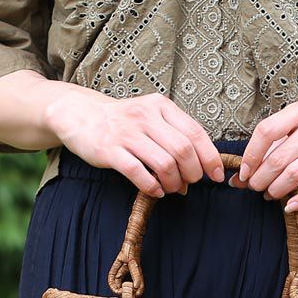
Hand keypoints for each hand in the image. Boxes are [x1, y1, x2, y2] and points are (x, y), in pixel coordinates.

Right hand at [42, 88, 225, 197]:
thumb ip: (174, 138)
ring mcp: (126, 133)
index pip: (195, 133)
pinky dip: (151, 186)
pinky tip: (155, 191)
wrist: (81, 115)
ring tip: (170, 189)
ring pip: (163, 163)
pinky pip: (137, 172)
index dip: (210, 157)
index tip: (216, 175)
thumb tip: (196, 172)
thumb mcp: (151, 117)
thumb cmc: (123, 122)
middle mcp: (145, 117)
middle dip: (192, 173)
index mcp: (161, 107)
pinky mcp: (109, 150)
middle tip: (188, 184)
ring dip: (172, 182)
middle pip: (182, 150)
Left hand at [226, 83, 297, 211]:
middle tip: (255, 188)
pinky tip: (290, 206)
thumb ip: (274, 146)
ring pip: (296, 173)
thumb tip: (239, 177)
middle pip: (278, 158)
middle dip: (261, 178)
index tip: (244, 173)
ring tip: (270, 195)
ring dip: (277, 189)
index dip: (251, 155)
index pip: (267, 131)